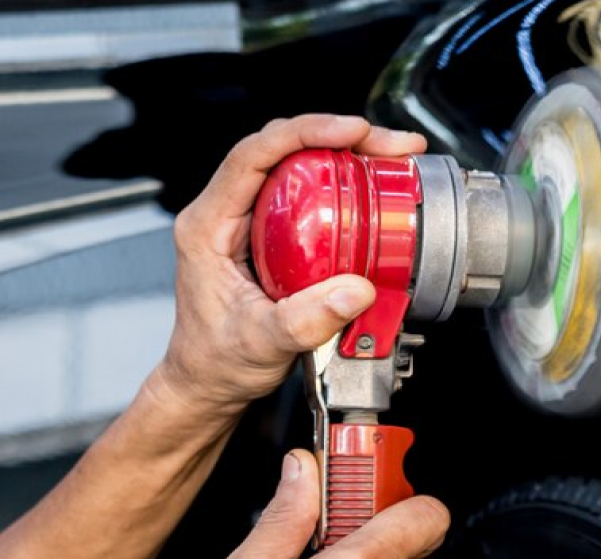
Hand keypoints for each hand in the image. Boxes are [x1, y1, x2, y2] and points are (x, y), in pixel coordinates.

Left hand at [154, 115, 427, 414]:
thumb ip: (305, 320)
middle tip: (389, 147)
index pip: (254, 154)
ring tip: (391, 160)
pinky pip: (311, 194)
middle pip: (285, 150)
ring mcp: (251, 221)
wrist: (210, 383)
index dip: (305, 133)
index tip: (350, 132)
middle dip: (341, 138)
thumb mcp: (260, 343)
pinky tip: (375, 190)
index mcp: (209, 223)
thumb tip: (354, 290)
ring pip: (300, 167)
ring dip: (348, 157)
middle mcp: (227, 212)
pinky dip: (346, 186)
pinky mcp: (274, 235)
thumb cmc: (216, 361)